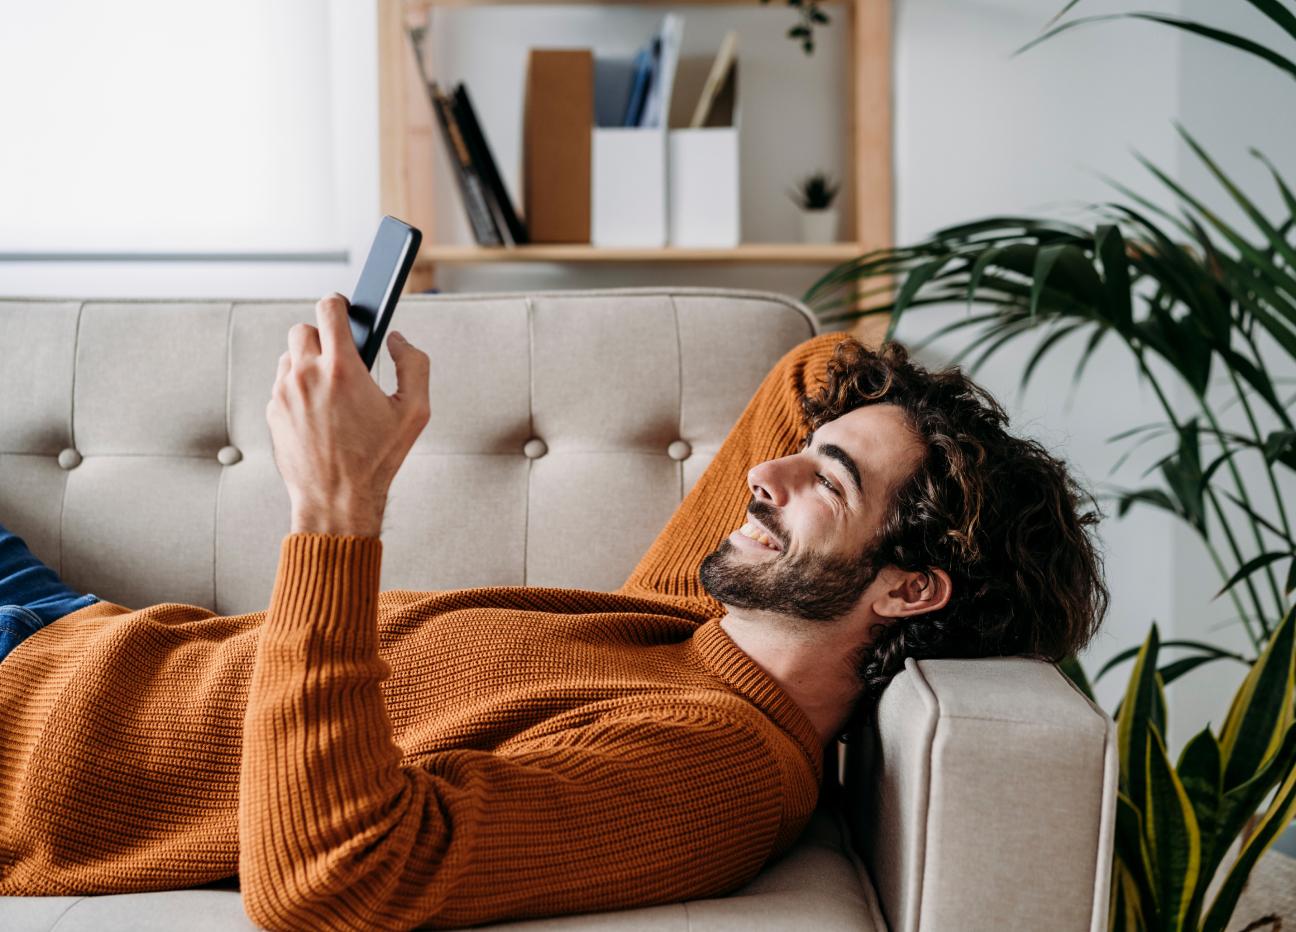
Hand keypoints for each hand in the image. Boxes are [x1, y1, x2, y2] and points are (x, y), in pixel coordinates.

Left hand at [266, 294, 430, 537]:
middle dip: (323, 336)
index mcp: (341, 368)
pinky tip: (319, 411)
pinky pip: (282, 385)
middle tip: (342, 357)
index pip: (329, 309)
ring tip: (331, 389)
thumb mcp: (414, 412)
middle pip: (304, 329)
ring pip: (290, 357)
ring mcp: (284, 394)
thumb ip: (414, 365)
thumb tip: (399, 341)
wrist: (337, 500)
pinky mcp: (273, 412)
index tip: (344, 308)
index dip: (339, 303)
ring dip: (308, 363)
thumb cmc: (377, 460)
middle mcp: (307, 376)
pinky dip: (298, 389)